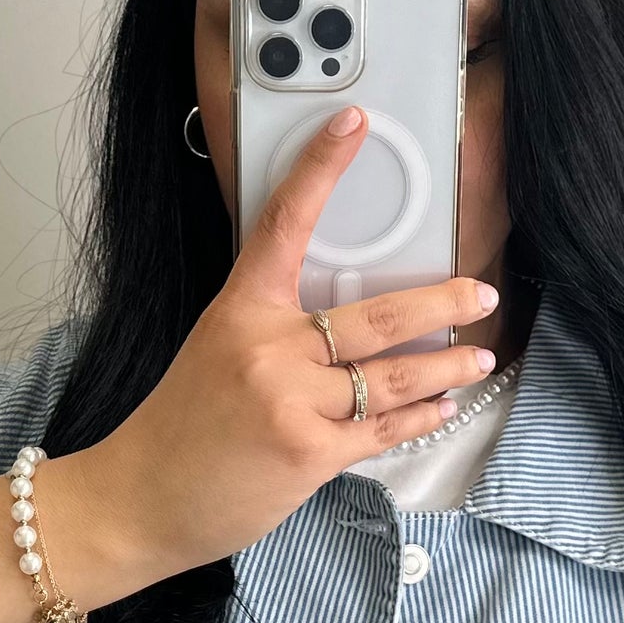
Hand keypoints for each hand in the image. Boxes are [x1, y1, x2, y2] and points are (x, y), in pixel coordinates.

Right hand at [91, 104, 502, 583]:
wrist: (142, 498)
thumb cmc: (179, 427)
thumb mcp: (216, 349)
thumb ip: (273, 327)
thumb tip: (342, 316)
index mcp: (241, 310)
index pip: (286, 223)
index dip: (321, 168)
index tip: (352, 125)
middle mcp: (269, 349)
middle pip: (377, 316)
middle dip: (444, 304)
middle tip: (481, 294)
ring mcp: (293, 402)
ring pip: (393, 376)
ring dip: (448, 367)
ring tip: (480, 358)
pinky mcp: (311, 453)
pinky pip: (384, 428)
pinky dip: (422, 417)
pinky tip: (443, 408)